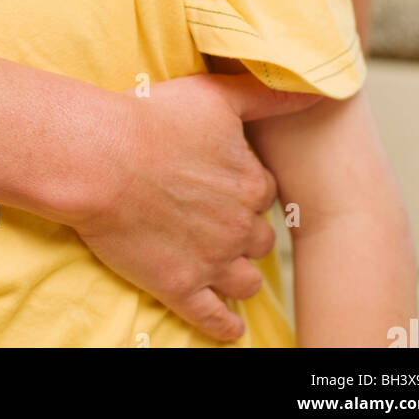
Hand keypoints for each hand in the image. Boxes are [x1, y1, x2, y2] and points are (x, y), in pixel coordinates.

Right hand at [61, 74, 319, 342]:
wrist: (101, 159)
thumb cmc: (153, 119)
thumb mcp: (216, 96)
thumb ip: (269, 96)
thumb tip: (317, 91)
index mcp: (248, 182)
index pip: (263, 192)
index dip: (247, 187)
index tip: (230, 183)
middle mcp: (237, 226)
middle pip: (258, 238)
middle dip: (246, 231)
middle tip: (224, 222)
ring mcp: (211, 261)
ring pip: (246, 281)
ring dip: (241, 276)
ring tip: (232, 272)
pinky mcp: (180, 287)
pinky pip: (214, 318)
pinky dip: (225, 326)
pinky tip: (230, 327)